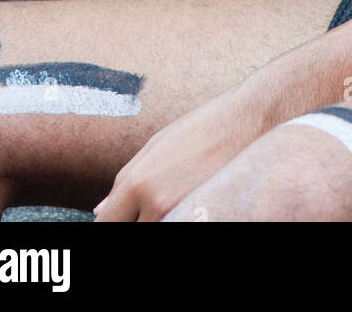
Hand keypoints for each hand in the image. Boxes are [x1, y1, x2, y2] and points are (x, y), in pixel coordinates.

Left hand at [91, 84, 272, 222]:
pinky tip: (189, 204)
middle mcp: (156, 205)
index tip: (118, 218)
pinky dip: (177, 219)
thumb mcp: (157, 145)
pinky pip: (179, 226)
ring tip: (174, 195)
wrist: (250, 121)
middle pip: (130, 230)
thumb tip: (100, 210)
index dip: (109, 223)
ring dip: (157, 220)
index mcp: (137, 183)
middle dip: (133, 221)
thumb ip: (124, 181)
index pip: (107, 223)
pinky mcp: (206, 218)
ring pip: (154, 229)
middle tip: (147, 208)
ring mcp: (183, 215)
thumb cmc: (202, 128)